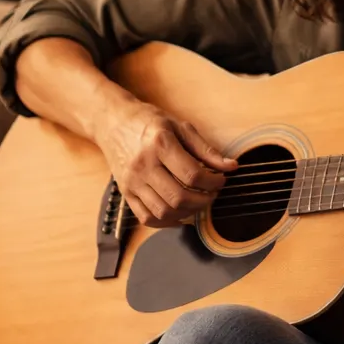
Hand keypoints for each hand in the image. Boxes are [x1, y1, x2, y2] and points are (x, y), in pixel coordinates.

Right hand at [93, 102, 238, 227]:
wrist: (112, 122)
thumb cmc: (149, 122)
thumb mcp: (180, 127)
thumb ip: (206, 149)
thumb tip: (231, 166)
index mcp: (160, 144)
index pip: (192, 175)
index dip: (213, 182)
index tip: (221, 180)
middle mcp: (143, 165)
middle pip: (178, 197)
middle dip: (203, 200)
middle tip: (212, 193)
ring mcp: (132, 182)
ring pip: (163, 211)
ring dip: (187, 212)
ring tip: (198, 202)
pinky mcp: (125, 193)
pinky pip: (147, 217)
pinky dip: (167, 221)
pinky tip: (180, 213)